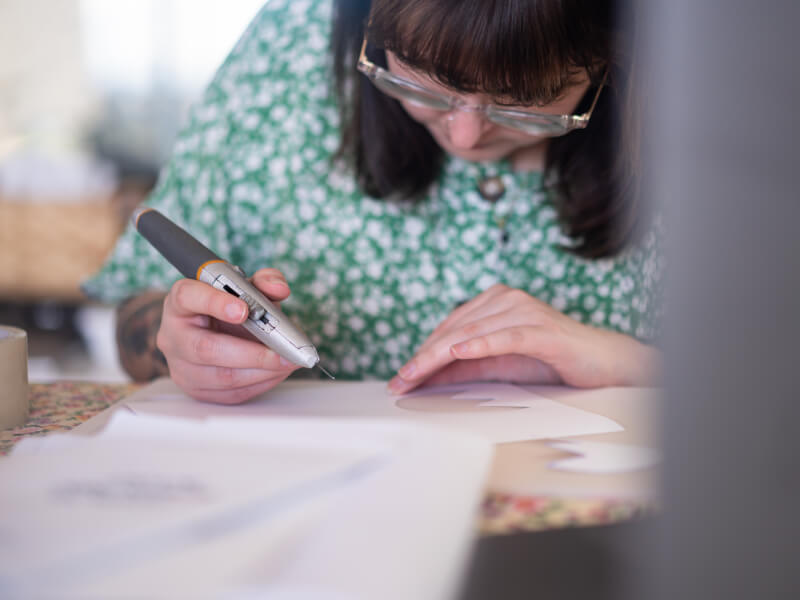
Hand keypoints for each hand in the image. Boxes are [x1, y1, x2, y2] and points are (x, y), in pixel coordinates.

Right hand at [156, 268, 298, 403]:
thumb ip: (263, 282)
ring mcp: (181, 366)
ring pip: (222, 377)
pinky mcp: (196, 390)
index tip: (243, 310)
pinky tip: (277, 372)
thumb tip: (278, 289)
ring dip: (262, 371)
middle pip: (206, 348)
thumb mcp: (245, 287)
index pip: (188, 297)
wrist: (214, 329)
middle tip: (282, 350)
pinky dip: (261, 384)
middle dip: (251, 352)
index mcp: (181, 301)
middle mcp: (174, 334)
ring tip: (287, 362)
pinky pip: (231, 394)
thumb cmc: (227, 307)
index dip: (215, 303)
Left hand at [388, 284, 659, 393]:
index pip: (448, 328)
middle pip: (454, 330)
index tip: (399, 378)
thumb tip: (426, 375)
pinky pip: (505, 336)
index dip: (422, 353)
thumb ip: (465, 366)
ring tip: (415, 374)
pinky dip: (480, 345)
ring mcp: (523, 310)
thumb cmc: (550, 361)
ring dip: (439, 355)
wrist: (600, 362)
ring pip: (472, 333)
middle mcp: (505, 299)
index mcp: (494, 302)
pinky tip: (458, 354)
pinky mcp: (541, 329)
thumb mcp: (498, 365)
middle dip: (423, 358)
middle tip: (399, 382)